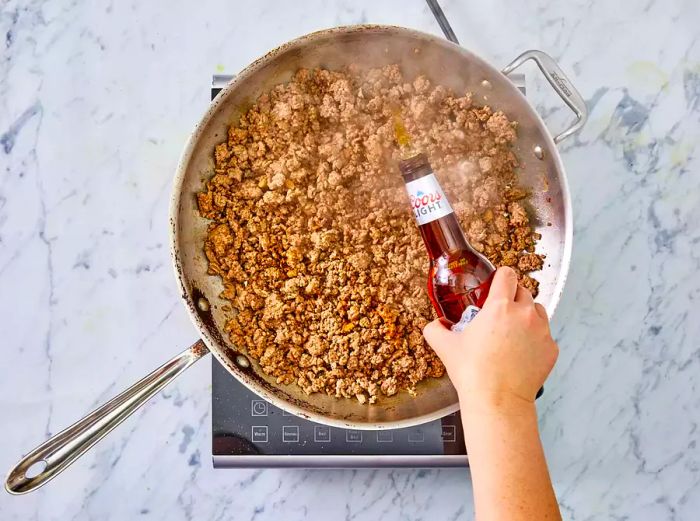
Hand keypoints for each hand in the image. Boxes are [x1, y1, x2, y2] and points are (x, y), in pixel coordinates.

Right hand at [424, 266, 558, 413]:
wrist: (498, 400)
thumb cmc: (473, 372)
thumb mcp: (445, 346)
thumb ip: (435, 329)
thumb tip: (435, 324)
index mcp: (499, 307)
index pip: (507, 275)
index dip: (500, 277)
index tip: (495, 285)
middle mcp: (525, 314)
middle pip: (523, 291)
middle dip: (512, 298)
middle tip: (499, 315)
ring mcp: (542, 331)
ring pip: (538, 311)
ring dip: (527, 316)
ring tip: (512, 333)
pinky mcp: (552, 349)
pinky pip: (545, 335)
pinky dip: (535, 339)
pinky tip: (521, 353)